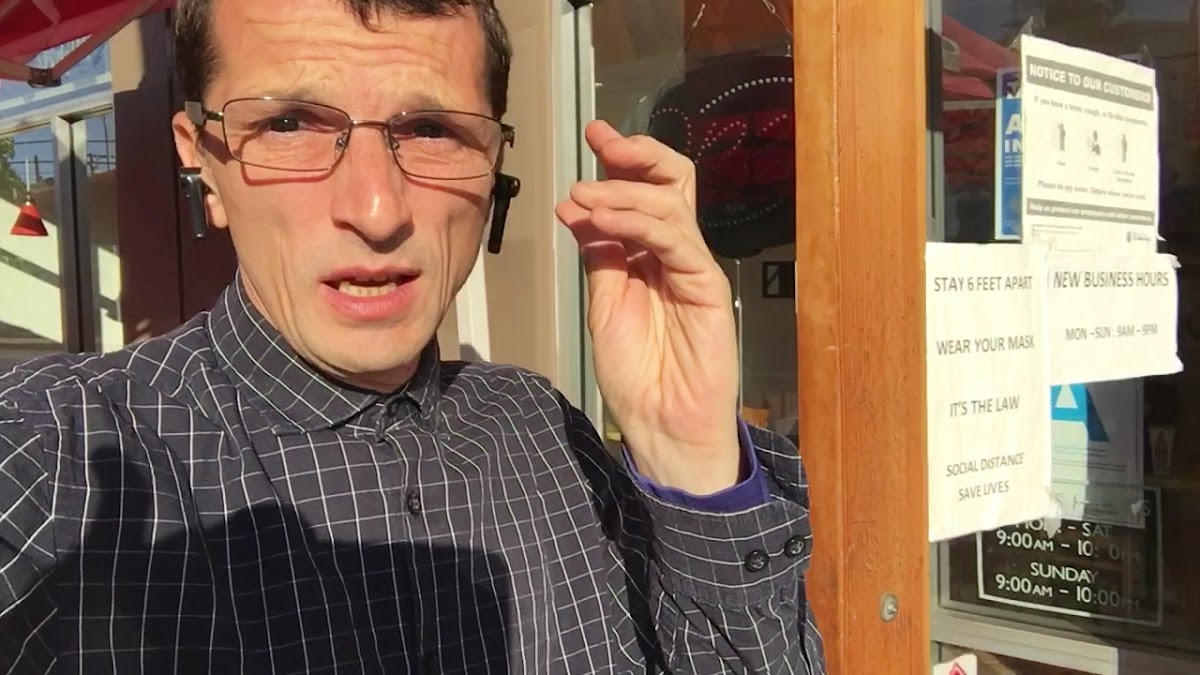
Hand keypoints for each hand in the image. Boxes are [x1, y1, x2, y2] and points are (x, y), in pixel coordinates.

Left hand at [556, 120, 740, 494]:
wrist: (663, 425)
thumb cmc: (638, 375)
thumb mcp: (604, 305)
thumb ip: (600, 256)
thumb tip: (578, 206)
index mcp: (649, 256)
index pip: (643, 194)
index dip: (621, 162)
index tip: (593, 135)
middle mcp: (674, 254)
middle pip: (670, 183)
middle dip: (635, 154)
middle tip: (600, 139)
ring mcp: (693, 268)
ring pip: (670, 204)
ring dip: (621, 191)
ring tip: (582, 195)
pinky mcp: (708, 286)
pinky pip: (676, 240)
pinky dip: (638, 222)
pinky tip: (601, 218)